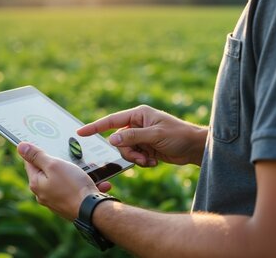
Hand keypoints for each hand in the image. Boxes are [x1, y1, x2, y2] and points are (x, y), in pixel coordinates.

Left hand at [17, 142, 110, 220]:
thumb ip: (37, 156)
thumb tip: (20, 147)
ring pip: (63, 180)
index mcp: (36, 184)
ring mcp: (56, 201)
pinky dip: (84, 184)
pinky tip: (96, 181)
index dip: (36, 151)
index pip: (30, 162)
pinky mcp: (69, 205)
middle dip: (58, 162)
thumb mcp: (53, 165)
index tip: (45, 142)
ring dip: (74, 173)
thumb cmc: (73, 186)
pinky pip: (75, 190)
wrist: (93, 211)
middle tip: (69, 153)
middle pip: (47, 171)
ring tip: (87, 167)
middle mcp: (43, 194)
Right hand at [77, 105, 207, 166]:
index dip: (95, 127)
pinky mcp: (146, 148)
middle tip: (142, 157)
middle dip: (128, 152)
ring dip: (136, 158)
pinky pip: (135, 157)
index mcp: (138, 114)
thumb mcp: (155, 135)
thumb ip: (133, 137)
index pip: (111, 120)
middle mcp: (137, 124)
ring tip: (150, 160)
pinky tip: (155, 162)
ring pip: (126, 151)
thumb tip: (112, 140)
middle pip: (119, 140)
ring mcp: (141, 137)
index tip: (80, 132)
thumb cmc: (179, 136)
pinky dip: (142, 162)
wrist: (195, 148)